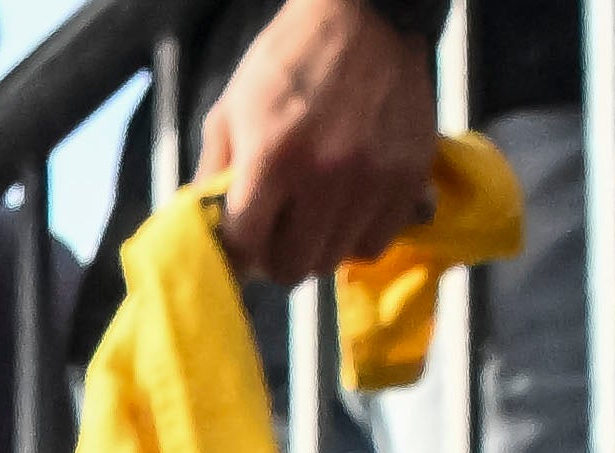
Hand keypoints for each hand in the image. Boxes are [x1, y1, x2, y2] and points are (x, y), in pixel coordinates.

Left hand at [204, 0, 441, 278]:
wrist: (364, 16)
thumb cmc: (288, 62)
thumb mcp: (230, 110)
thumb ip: (213, 177)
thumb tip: (206, 237)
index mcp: (272, 158)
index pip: (246, 247)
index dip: (239, 249)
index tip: (243, 237)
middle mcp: (325, 175)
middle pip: (291, 266)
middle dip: (276, 256)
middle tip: (277, 232)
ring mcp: (371, 180)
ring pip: (333, 260)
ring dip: (316, 246)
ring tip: (312, 215)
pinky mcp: (408, 177)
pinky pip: (376, 242)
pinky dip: (356, 236)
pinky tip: (346, 208)